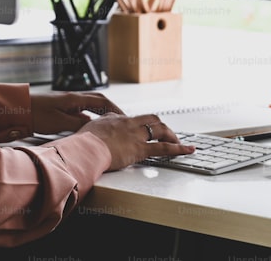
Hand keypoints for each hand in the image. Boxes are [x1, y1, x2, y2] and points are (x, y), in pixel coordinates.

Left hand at [30, 91, 123, 134]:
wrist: (18, 109)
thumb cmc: (36, 114)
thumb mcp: (60, 122)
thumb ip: (78, 124)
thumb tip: (94, 127)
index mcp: (75, 98)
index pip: (102, 101)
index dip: (115, 109)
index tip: (124, 118)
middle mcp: (73, 98)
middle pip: (98, 102)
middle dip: (110, 111)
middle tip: (121, 121)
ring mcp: (67, 103)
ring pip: (89, 107)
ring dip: (100, 115)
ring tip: (108, 126)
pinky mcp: (60, 109)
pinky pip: (80, 112)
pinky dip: (88, 119)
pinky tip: (89, 128)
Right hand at [76, 113, 195, 170]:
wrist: (85, 148)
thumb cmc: (82, 142)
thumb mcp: (87, 129)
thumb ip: (95, 128)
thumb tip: (93, 130)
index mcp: (116, 119)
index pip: (134, 119)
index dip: (142, 125)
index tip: (144, 131)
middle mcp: (129, 124)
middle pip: (152, 119)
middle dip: (161, 127)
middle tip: (166, 135)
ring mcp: (136, 136)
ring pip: (160, 130)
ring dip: (171, 135)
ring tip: (180, 143)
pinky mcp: (140, 149)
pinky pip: (164, 148)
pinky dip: (179, 149)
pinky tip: (188, 150)